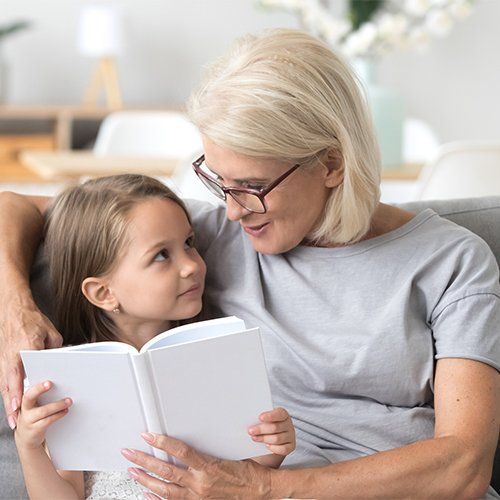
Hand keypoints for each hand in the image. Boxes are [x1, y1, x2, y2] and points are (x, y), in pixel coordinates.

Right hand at [0, 292, 61, 428]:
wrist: (14, 309)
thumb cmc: (33, 320)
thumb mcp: (50, 333)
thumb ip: (55, 350)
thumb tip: (62, 362)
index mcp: (25, 349)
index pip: (21, 373)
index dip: (20, 390)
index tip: (21, 404)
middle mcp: (12, 357)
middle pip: (10, 385)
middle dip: (13, 404)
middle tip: (15, 421)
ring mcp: (5, 359)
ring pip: (5, 385)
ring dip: (9, 402)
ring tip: (12, 419)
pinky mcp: (3, 360)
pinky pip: (4, 380)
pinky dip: (7, 393)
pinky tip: (11, 404)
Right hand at [14, 380, 71, 450]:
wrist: (26, 438)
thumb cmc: (34, 417)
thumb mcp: (33, 406)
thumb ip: (41, 396)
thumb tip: (60, 386)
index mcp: (25, 400)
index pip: (28, 390)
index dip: (36, 386)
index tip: (48, 382)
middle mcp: (24, 409)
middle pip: (28, 397)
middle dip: (39, 389)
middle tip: (50, 384)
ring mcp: (28, 420)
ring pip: (43, 411)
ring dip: (57, 405)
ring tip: (68, 401)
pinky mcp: (35, 429)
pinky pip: (48, 420)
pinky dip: (58, 414)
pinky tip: (65, 411)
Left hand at [122, 433, 273, 498]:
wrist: (259, 491)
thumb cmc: (247, 471)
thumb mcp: (228, 454)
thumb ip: (206, 450)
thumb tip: (188, 440)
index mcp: (208, 467)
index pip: (180, 451)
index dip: (162, 443)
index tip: (148, 435)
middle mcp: (200, 484)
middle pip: (166, 471)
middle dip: (144, 461)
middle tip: (129, 453)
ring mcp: (197, 497)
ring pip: (164, 490)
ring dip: (146, 480)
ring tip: (132, 471)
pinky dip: (157, 498)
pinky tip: (147, 493)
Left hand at [248, 407, 295, 455]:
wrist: (271, 438)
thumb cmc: (265, 426)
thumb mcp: (263, 420)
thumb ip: (259, 418)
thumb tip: (248, 419)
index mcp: (283, 414)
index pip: (279, 413)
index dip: (270, 416)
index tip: (260, 417)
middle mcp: (288, 424)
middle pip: (275, 427)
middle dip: (261, 429)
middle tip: (250, 431)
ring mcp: (290, 436)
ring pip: (277, 439)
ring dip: (264, 439)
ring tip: (254, 438)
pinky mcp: (291, 446)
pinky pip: (283, 449)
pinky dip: (274, 448)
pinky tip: (266, 446)